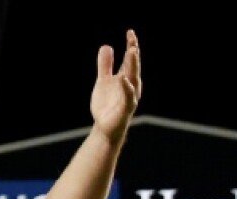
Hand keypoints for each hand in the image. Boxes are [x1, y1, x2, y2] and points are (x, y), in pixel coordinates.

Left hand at [92, 29, 141, 143]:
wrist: (105, 128)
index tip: (130, 32)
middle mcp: (131, 85)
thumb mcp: (103, 81)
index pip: (130, 59)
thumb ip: (105, 65)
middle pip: (133, 66)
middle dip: (133, 53)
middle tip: (132, 40)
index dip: (131, 45)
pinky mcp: (126, 109)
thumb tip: (106, 46)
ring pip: (133, 78)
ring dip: (133, 65)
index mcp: (126, 77)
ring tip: (131, 51)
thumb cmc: (107, 105)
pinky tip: (123, 78)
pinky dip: (126, 87)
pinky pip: (128, 96)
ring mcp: (129, 96)